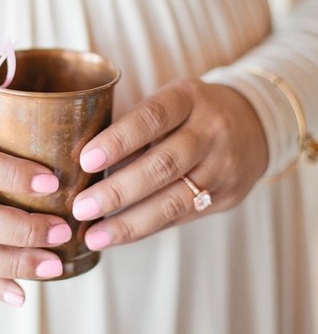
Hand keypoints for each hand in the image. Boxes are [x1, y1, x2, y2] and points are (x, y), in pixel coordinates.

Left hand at [72, 79, 268, 249]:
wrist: (255, 124)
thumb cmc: (189, 112)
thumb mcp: (169, 100)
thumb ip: (133, 125)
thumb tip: (77, 160)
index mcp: (188, 98)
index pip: (152, 118)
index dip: (118, 140)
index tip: (85, 161)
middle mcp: (211, 131)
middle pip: (163, 164)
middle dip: (118, 190)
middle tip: (80, 207)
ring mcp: (223, 167)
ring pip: (174, 200)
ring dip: (129, 222)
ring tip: (93, 235)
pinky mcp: (226, 197)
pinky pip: (181, 217)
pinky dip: (145, 228)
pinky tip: (117, 235)